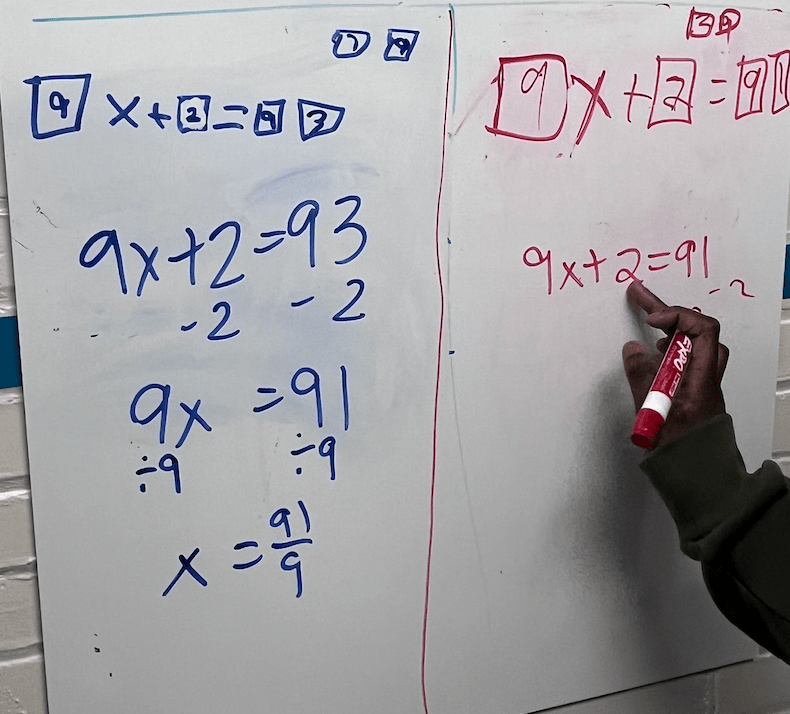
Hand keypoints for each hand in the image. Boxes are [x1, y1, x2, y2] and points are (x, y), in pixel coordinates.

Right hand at [622, 281, 727, 448]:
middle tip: (640, 298)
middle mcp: (705, 377)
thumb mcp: (654, 414)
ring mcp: (701, 384)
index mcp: (701, 378)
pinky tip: (654, 357)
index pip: (701, 330)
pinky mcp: (692, 392)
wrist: (698, 477)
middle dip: (668, 312)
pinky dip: (670, 349)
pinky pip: (685, 359)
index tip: (650, 317)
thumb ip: (641, 378)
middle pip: (697, 331)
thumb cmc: (682, 452)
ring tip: (649, 325)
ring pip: (694, 345)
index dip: (676, 316)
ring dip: (672, 331)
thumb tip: (633, 349)